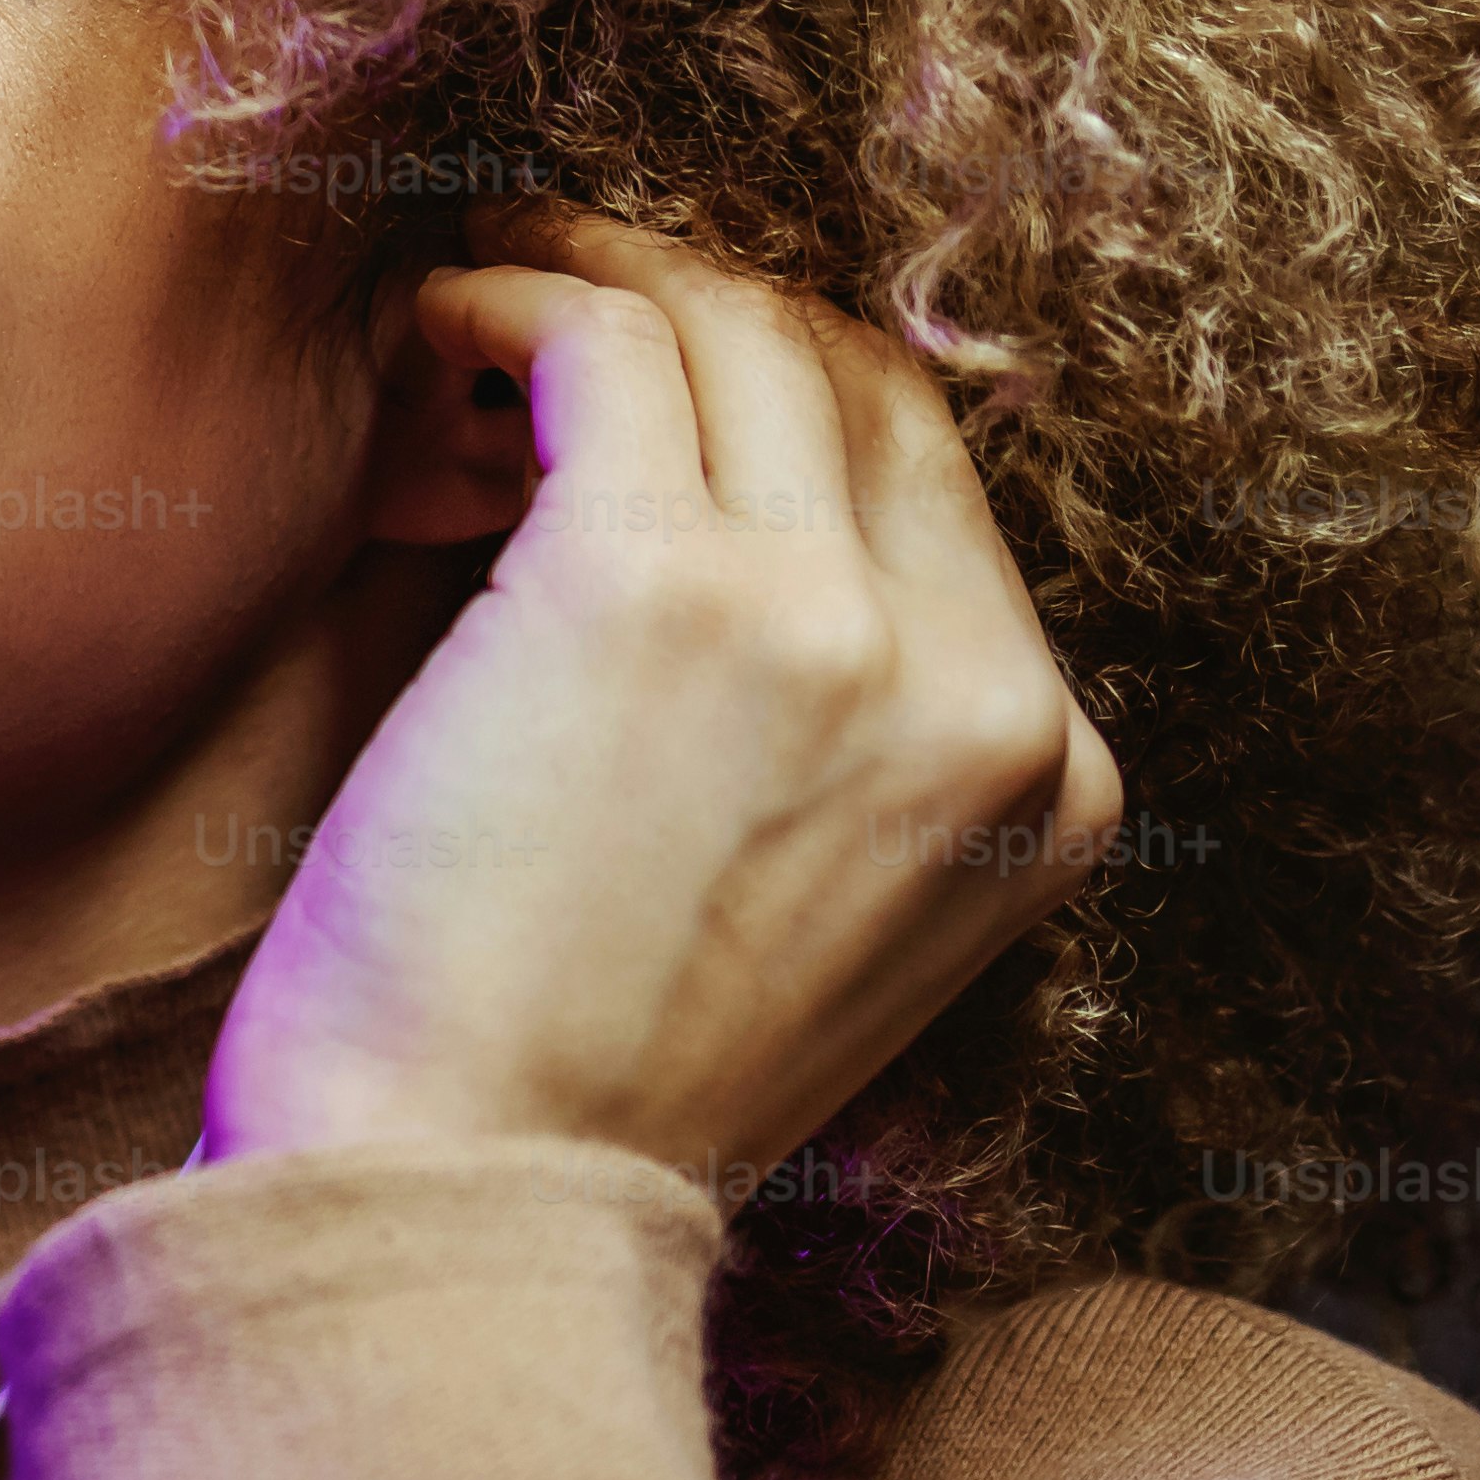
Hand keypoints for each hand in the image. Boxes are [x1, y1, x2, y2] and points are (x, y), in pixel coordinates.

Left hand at [201, 205, 1120, 1193]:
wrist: (456, 1202)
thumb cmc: (572, 1086)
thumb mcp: (815, 921)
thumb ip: (846, 746)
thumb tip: (742, 524)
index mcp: (1046, 780)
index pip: (942, 491)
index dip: (786, 404)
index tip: (657, 384)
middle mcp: (977, 689)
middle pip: (863, 383)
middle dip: (708, 311)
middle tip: (561, 293)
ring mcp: (836, 624)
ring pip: (740, 329)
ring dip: (601, 277)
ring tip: (477, 300)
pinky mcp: (657, 579)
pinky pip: (606, 339)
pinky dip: (510, 299)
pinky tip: (433, 335)